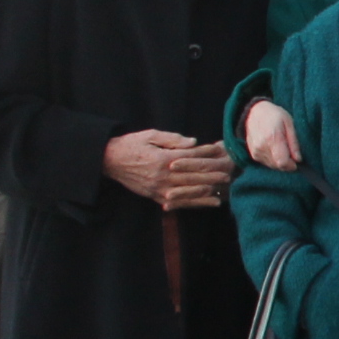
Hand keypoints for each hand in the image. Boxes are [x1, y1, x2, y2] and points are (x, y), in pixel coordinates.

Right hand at [103, 130, 232, 210]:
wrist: (109, 161)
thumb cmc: (131, 145)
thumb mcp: (150, 135)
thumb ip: (173, 139)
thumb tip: (194, 142)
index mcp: (162, 158)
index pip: (191, 156)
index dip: (208, 153)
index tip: (221, 150)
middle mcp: (163, 176)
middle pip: (194, 175)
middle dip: (213, 173)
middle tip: (230, 172)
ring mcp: (160, 188)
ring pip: (191, 191)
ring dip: (209, 189)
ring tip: (225, 187)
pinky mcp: (156, 197)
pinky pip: (181, 202)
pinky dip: (198, 203)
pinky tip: (213, 202)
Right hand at [243, 99, 301, 171]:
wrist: (253, 112)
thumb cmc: (274, 115)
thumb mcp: (289, 123)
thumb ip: (294, 142)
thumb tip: (298, 159)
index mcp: (272, 138)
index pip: (282, 163)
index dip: (292, 165)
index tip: (296, 160)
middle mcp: (262, 147)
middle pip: (278, 166)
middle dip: (288, 163)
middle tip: (290, 151)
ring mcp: (256, 152)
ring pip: (273, 166)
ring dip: (281, 161)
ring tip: (282, 147)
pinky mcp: (253, 154)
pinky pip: (267, 163)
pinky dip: (274, 159)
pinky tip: (275, 148)